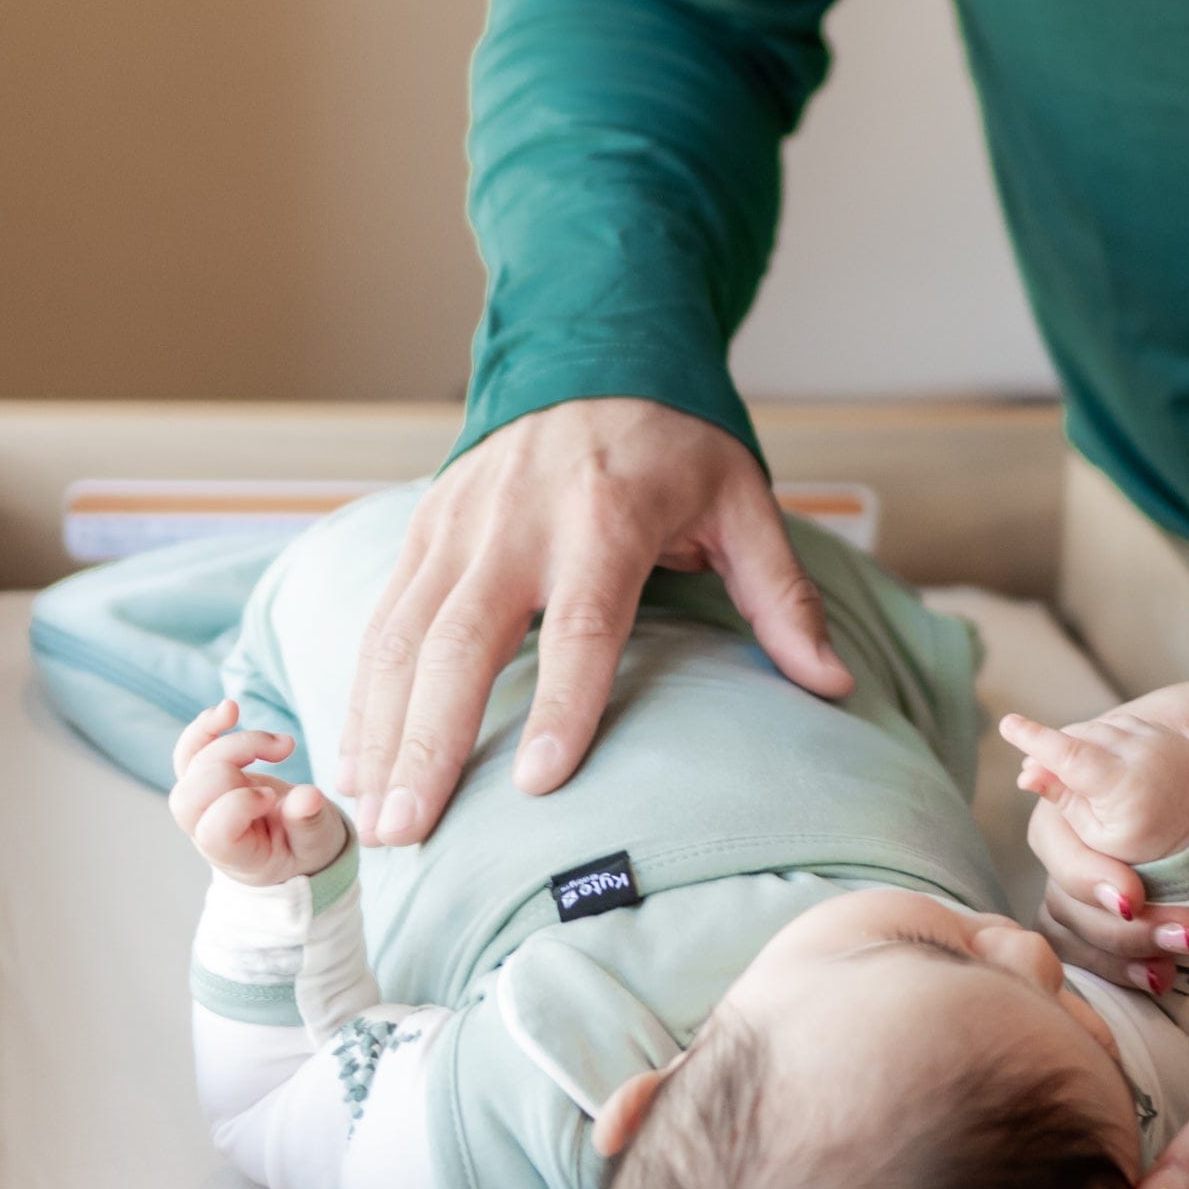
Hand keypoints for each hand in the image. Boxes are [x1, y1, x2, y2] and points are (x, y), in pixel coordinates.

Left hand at [170, 699, 350, 885]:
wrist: (292, 844)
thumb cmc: (303, 848)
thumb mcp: (317, 843)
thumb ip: (309, 823)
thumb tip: (309, 796)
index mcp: (233, 853)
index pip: (213, 829)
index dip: (240, 805)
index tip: (275, 797)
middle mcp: (206, 828)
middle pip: (192, 791)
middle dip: (233, 761)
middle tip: (284, 754)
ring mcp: (203, 801)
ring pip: (193, 764)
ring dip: (236, 741)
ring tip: (283, 744)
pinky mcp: (209, 778)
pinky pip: (191, 749)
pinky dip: (205, 727)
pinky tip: (231, 710)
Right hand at [338, 397, 850, 847]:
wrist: (594, 356)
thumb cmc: (676, 446)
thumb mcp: (744, 501)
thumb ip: (782, 597)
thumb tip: (833, 685)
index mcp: (608, 515)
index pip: (582, 623)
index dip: (562, 703)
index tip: (537, 782)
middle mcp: (519, 520)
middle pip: (462, 641)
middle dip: (431, 741)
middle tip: (412, 832)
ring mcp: (459, 523)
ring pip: (401, 636)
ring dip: (380, 730)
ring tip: (372, 817)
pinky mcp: (423, 528)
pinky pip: (380, 619)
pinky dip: (360, 692)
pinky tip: (355, 760)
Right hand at [1027, 660, 1188, 991]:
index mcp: (1114, 750)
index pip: (1059, 790)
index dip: (1077, 852)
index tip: (1131, 890)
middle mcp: (1102, 807)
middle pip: (1060, 867)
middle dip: (1101, 904)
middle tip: (1161, 919)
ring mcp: (1122, 857)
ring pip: (1073, 913)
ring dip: (1114, 944)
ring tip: (1171, 961)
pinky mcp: (1148, 899)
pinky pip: (1100, 940)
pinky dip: (1119, 967)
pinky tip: (1162, 980)